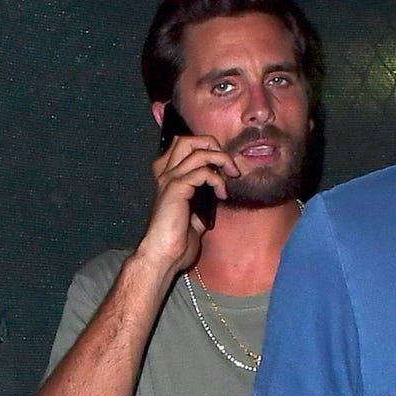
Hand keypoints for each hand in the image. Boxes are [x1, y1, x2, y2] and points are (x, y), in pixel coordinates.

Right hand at [137, 134, 239, 272]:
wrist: (163, 255)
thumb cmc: (175, 240)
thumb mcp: (193, 216)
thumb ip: (201, 202)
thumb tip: (216, 196)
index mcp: (166, 178)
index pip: (182, 146)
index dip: (204, 148)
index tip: (220, 165)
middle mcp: (164, 174)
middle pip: (187, 139)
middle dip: (212, 145)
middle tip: (226, 163)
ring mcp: (169, 180)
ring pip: (197, 150)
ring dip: (221, 159)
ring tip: (231, 175)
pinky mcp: (176, 189)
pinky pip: (203, 172)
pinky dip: (218, 180)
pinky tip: (222, 194)